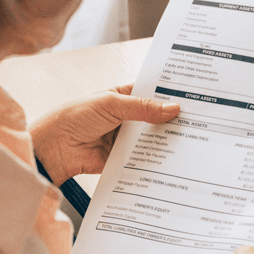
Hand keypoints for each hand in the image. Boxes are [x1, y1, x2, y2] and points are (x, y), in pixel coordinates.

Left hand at [30, 85, 179, 185]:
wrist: (55, 148)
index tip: (193, 96)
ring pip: (151, 139)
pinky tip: (173, 159)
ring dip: (166, 140)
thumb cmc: (76, 117)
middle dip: (172, 120)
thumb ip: (143, 108)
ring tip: (192, 139)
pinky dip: (155, 159)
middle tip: (198, 120)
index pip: (151, 93)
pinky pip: (143, 159)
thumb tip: (172, 108)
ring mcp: (125, 138)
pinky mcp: (123, 158)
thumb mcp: (112, 104)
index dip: (169, 94)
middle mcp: (126, 117)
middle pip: (155, 118)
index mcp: (123, 96)